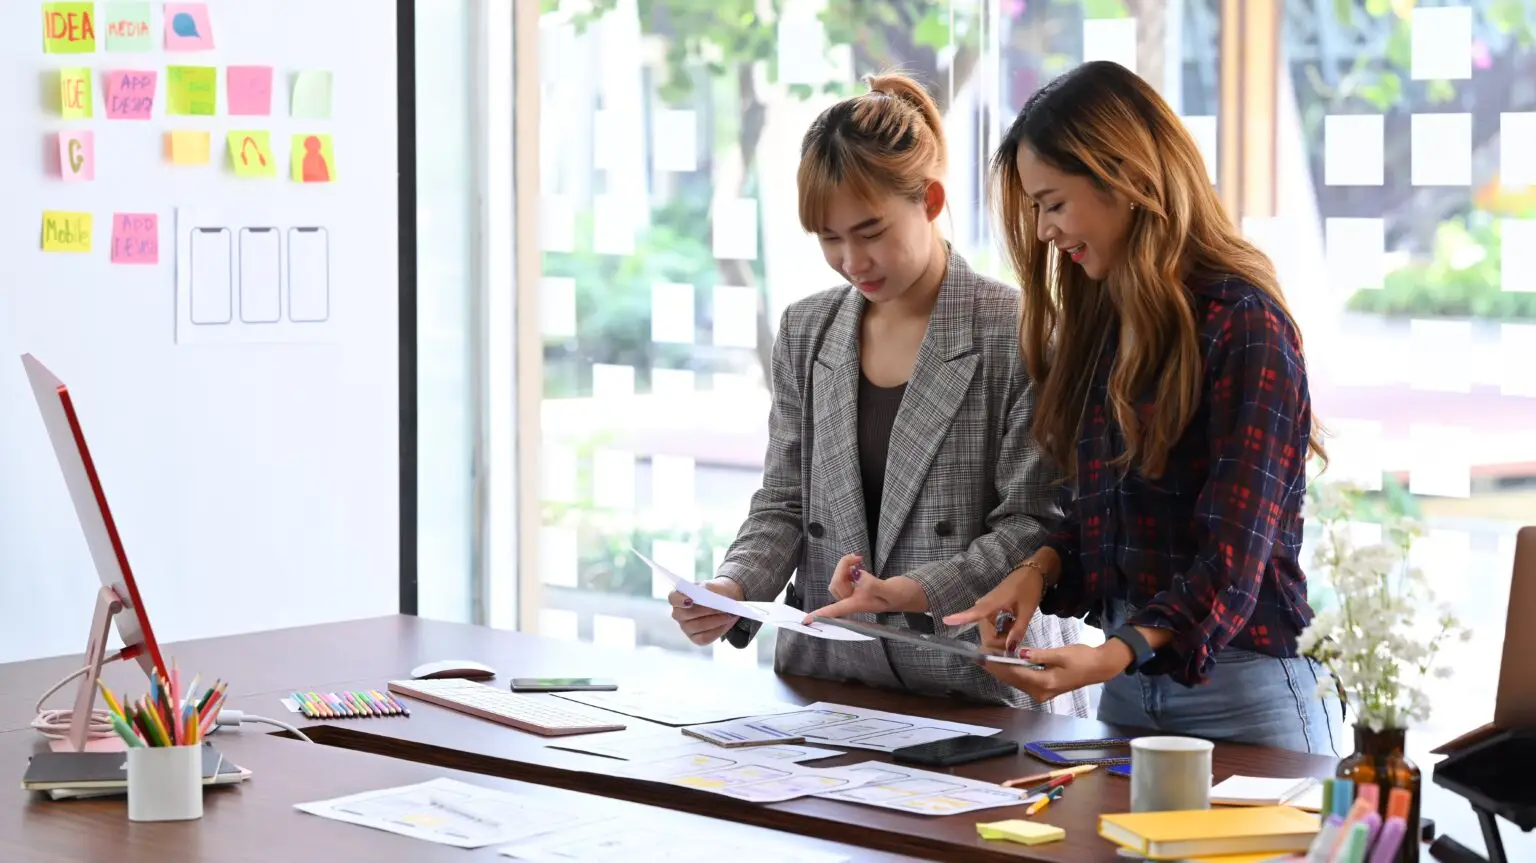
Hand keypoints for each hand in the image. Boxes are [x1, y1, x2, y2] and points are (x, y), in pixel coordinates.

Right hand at [668, 577, 744, 644]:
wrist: (726, 601)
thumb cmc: (716, 592)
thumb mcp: (714, 586)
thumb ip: (708, 590)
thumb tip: (708, 598)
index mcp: (678, 597)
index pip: (673, 598)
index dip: (679, 600)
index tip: (690, 600)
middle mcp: (678, 614)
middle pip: (685, 615)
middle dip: (705, 610)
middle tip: (723, 607)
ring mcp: (685, 627)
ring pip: (697, 626)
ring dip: (715, 621)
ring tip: (729, 615)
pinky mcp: (695, 638)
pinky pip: (704, 638)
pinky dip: (717, 630)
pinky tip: (726, 623)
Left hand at [803, 553, 925, 621]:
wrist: (911, 593)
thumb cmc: (903, 595)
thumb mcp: (891, 590)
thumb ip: (873, 585)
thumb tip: (857, 577)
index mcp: (860, 605)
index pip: (835, 610)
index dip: (820, 614)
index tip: (806, 620)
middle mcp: (855, 601)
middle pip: (835, 585)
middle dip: (841, 568)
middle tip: (857, 558)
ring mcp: (855, 594)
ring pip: (838, 579)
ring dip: (844, 566)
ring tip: (858, 559)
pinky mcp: (857, 586)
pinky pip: (844, 576)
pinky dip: (847, 567)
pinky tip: (858, 564)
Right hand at [941, 550, 1056, 651]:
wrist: (1031, 573)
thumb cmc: (1028, 589)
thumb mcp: (1027, 611)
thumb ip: (1018, 631)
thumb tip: (1009, 649)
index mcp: (992, 604)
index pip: (974, 614)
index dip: (959, 618)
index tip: (945, 620)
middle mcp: (984, 606)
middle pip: (986, 633)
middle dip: (999, 642)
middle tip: (1015, 639)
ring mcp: (986, 607)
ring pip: (989, 631)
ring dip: (1001, 636)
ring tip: (1015, 629)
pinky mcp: (989, 608)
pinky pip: (991, 625)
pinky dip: (1000, 630)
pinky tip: (1010, 625)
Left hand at [978, 643, 1125, 703]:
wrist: (1100, 667)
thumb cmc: (1083, 658)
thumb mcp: (1061, 654)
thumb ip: (1038, 655)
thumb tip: (1019, 654)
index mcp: (1045, 683)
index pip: (1015, 674)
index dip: (998, 665)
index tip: (984, 657)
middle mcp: (1041, 692)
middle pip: (1013, 680)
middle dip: (996, 668)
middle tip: (981, 656)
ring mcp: (1043, 693)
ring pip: (1017, 681)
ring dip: (1003, 671)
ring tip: (988, 659)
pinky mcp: (1045, 689)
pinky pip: (1024, 681)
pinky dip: (1013, 673)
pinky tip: (1004, 665)